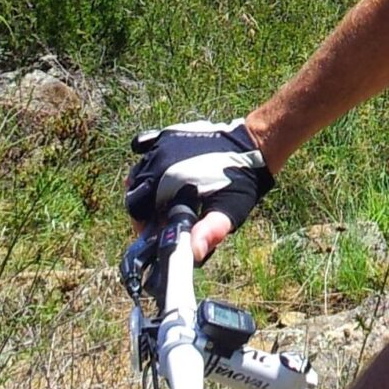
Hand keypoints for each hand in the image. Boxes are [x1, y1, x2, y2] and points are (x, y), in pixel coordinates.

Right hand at [125, 120, 271, 263]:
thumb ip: (209, 232)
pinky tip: (160, 169)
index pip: (136, 210)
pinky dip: (146, 159)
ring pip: (138, 171)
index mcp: (167, 182)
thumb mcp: (227, 211)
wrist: (254, 146)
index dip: (143, 225)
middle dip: (143, 208)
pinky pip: (145, 146)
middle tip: (162, 217)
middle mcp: (158, 161)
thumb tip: (193, 253)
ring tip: (164, 198)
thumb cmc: (241, 182)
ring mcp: (161, 146)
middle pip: (134, 191)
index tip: (157, 232)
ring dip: (145, 187)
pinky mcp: (169, 135)